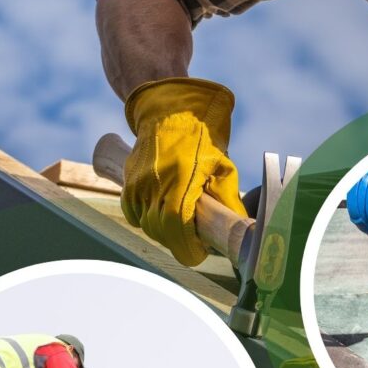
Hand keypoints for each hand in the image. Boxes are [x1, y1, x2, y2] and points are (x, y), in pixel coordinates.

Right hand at [122, 78, 245, 266]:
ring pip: (147, 224)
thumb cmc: (200, 139)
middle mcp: (155, 182)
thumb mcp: (221, 164)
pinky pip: (133, 214)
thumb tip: (238, 226)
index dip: (186, 246)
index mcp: (181, 177)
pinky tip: (162, 213)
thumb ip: (227, 197)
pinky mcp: (128, 182)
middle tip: (194, 242)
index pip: (176, 225)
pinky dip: (146, 220)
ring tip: (181, 225)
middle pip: (161, 230)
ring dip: (164, 232)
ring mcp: (138, 183)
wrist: (168, 113)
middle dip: (178, 242)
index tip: (198, 254)